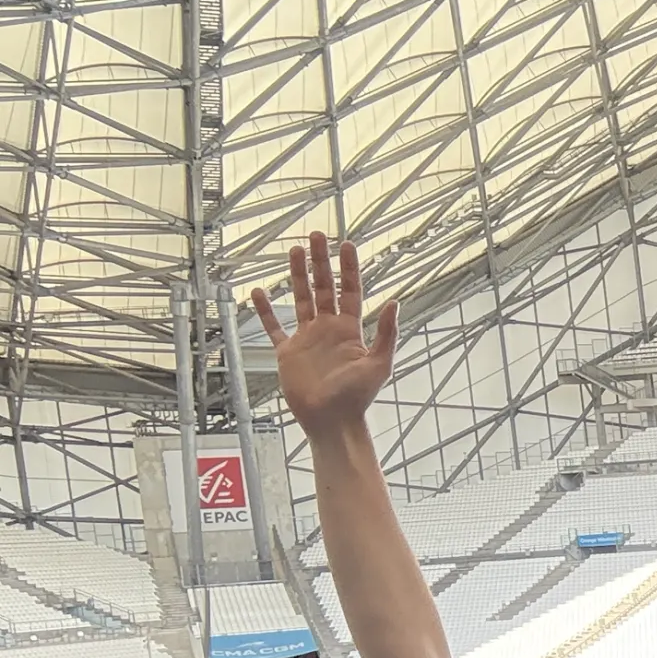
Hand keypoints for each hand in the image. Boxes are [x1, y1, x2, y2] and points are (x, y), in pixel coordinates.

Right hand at [250, 234, 399, 434]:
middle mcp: (329, 329)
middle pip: (324, 288)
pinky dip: (265, 311)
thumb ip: (387, 333)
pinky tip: (259, 292)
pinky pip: (274, 327)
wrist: (332, 421)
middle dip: (321, 262)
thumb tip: (396, 302)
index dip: (348, 268)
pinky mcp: (288, 352)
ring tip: (294, 251)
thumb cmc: (357, 397)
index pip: (350, 290)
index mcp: (350, 330)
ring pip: (300, 299)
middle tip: (316, 235)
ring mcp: (307, 339)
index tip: (346, 244)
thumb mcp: (379, 364)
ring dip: (298, 276)